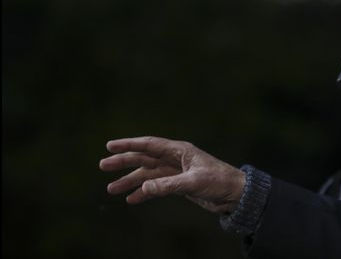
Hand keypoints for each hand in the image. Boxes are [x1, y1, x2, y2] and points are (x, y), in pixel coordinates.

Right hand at [99, 136, 244, 213]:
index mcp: (180, 150)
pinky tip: (132, 199)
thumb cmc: (219, 181)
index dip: (129, 144)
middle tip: (103, 166)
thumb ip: (168, 185)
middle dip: (124, 162)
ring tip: (111, 189)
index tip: (109, 146)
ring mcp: (177, 171)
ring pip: (148, 174)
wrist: (235, 193)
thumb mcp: (193, 182)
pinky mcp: (179, 184)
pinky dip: (144, 192)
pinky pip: (156, 186)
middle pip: (145, 158)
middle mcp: (176, 158)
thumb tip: (142, 189)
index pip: (149, 144)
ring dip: (130, 181)